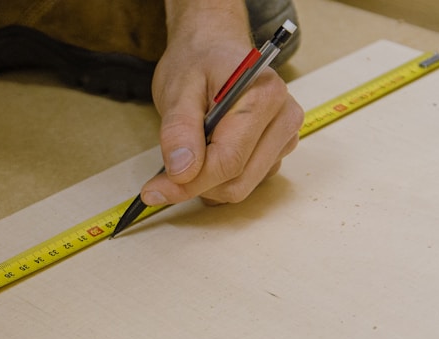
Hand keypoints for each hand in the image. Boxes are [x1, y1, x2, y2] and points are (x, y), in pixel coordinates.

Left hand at [146, 1, 303, 205]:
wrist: (214, 48)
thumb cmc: (198, 63)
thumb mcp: (177, 89)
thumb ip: (179, 130)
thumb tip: (182, 172)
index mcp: (264, 97)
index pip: (228, 160)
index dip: (188, 183)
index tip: (153, 191)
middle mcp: (284, 119)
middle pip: (238, 181)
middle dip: (196, 185)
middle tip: (164, 175)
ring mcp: (285, 137)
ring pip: (242, 187)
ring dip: (208, 183)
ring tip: (191, 150)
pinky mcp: (277, 151)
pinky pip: (247, 182)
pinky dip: (219, 179)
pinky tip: (207, 153)